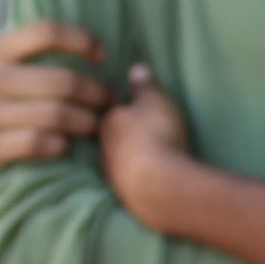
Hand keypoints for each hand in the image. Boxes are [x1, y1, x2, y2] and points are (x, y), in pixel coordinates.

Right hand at [0, 21, 110, 187]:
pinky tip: (65, 146)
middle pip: (63, 80)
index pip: (47, 31)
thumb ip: (26, 55)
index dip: (83, 40)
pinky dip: (61, 145)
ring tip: (95, 127)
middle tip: (110, 104)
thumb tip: (86, 48)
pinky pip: (39, 143)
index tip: (103, 56)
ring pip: (56, 114)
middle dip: (97, 93)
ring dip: (85, 123)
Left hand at [98, 57, 197, 231]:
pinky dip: (138, 173)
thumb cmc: (157, 134)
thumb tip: (136, 69)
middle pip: (112, 135)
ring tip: (150, 152)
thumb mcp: (156, 101)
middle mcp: (104, 147)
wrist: (160, 185)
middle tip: (144, 127)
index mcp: (109, 120)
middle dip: (124, 131)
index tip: (134, 102)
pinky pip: (130, 178)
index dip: (124, 104)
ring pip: (118, 158)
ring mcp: (112, 173)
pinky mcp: (124, 194)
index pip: (112, 108)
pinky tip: (151, 173)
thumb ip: (145, 86)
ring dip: (130, 154)